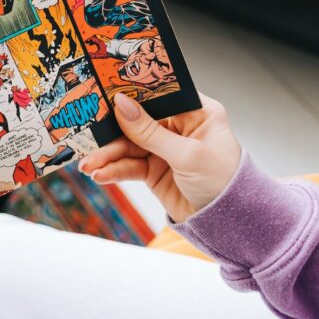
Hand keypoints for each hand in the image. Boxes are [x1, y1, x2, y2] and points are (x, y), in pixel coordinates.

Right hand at [79, 92, 241, 222]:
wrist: (229, 223)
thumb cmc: (224, 182)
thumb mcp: (187, 155)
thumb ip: (150, 132)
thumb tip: (121, 105)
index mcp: (197, 113)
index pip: (159, 97)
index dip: (133, 95)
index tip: (106, 95)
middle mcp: (179, 127)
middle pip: (137, 123)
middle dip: (112, 134)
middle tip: (89, 138)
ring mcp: (165, 149)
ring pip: (129, 147)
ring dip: (108, 157)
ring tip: (90, 167)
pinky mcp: (154, 170)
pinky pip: (130, 166)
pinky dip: (114, 171)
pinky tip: (101, 175)